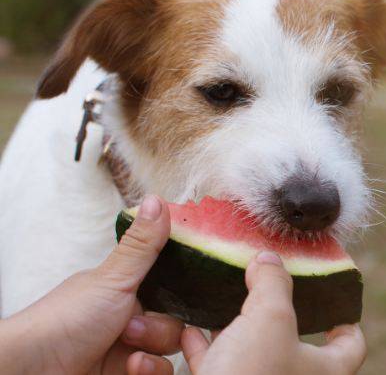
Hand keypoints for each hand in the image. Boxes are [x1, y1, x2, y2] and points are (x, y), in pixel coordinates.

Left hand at [0, 194, 182, 374]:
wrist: (34, 370)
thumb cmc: (64, 320)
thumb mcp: (113, 279)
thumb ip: (143, 245)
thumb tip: (158, 199)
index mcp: (125, 291)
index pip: (170, 288)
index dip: (178, 293)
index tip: (180, 293)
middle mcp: (129, 320)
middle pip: (175, 322)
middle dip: (159, 328)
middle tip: (131, 329)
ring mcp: (128, 350)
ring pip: (170, 350)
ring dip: (154, 351)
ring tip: (128, 354)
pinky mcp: (126, 374)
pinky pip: (160, 372)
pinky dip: (148, 370)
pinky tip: (129, 368)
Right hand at [181, 251, 366, 374]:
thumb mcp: (271, 317)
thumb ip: (273, 283)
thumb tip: (268, 259)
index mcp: (325, 369)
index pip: (352, 343)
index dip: (346, 319)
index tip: (333, 299)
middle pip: (295, 342)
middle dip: (278, 314)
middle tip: (268, 288)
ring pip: (253, 354)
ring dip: (238, 328)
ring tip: (225, 299)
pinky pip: (218, 367)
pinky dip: (205, 348)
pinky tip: (190, 330)